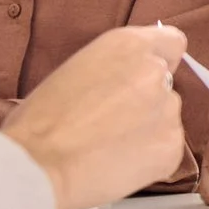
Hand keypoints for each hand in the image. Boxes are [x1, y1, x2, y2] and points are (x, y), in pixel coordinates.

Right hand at [0, 25, 189, 208]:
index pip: (171, 43)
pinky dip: (150, 159)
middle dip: (146, 100)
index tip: (144, 77)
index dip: (161, 60)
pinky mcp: (171, 148)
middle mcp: (155, 72)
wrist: (36, 166)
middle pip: (165, 84)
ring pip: (166, 118)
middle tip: (112, 122)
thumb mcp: (74, 71)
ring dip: (148, 129)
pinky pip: (167, 150)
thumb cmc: (37, 121)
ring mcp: (167, 110)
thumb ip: (110, 70)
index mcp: (128, 45)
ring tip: (110, 148)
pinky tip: (118, 166)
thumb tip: (121, 84)